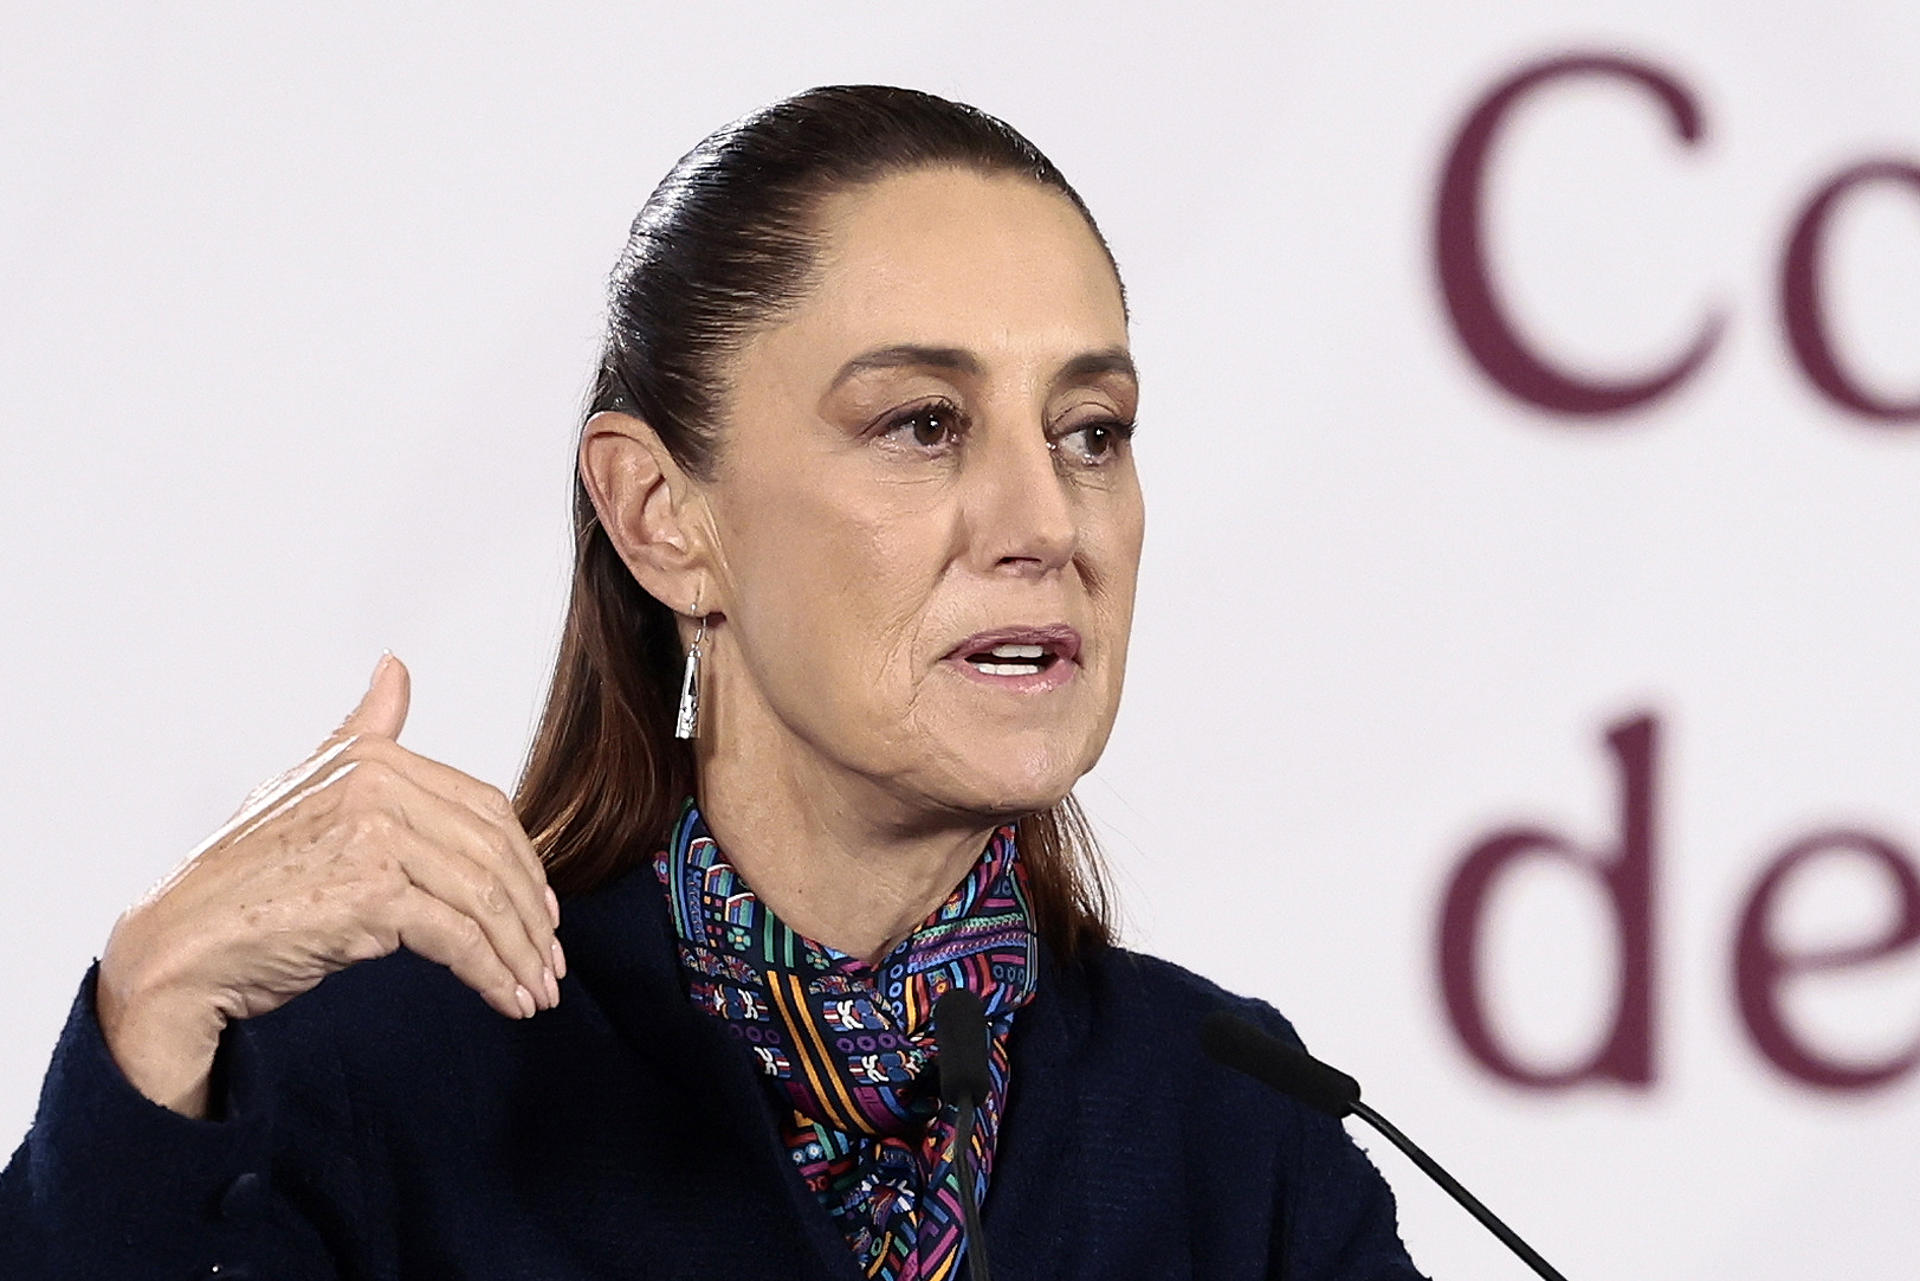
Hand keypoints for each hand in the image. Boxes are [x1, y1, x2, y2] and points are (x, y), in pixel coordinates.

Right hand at [96, 653, 563, 1116]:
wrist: (184, 944)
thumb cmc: (246, 877)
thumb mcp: (307, 786)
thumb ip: (361, 732)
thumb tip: (396, 668)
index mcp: (372, 758)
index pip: (485, 808)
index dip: (525, 862)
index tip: (542, 910)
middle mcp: (376, 786)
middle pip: (494, 852)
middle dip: (532, 914)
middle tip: (550, 960)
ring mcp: (374, 838)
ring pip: (484, 897)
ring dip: (522, 951)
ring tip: (538, 990)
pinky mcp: (371, 896)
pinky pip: (459, 938)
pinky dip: (495, 974)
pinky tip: (510, 1000)